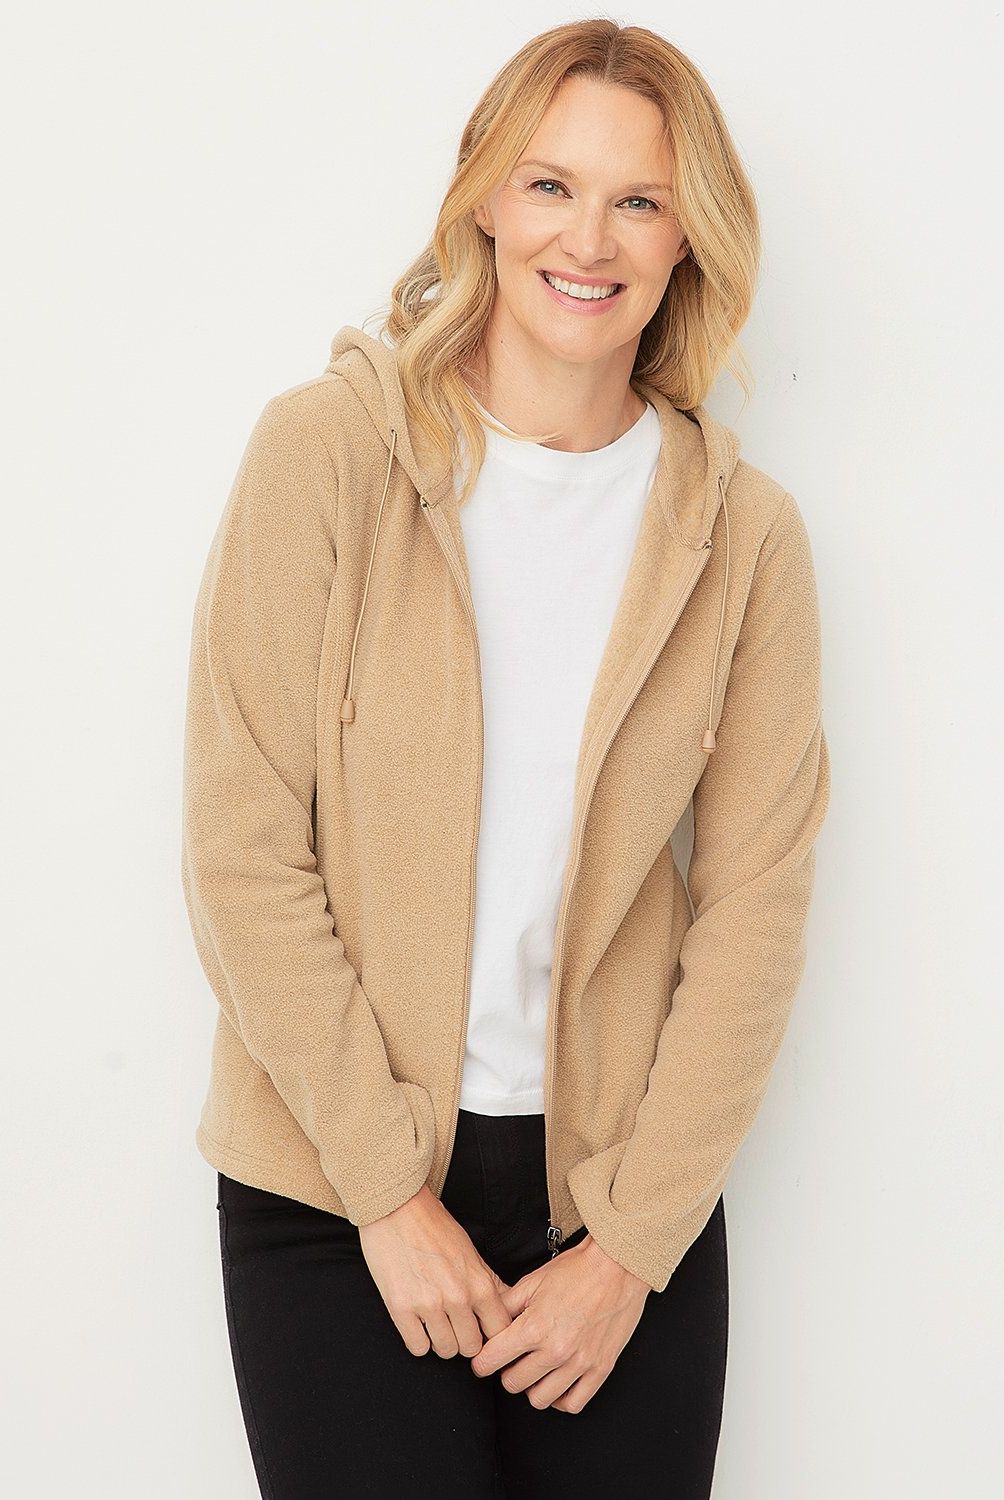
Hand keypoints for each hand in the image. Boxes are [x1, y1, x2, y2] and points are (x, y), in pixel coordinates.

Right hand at [358, 1183, 513, 1357]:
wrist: (396, 1208)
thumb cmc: (433, 1226)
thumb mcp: (470, 1252)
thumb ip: (489, 1282)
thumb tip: (508, 1306)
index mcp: (479, 1282)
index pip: (499, 1331)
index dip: (491, 1334)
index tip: (481, 1330)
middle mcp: (457, 1297)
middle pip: (471, 1347)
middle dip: (464, 1339)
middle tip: (454, 1325)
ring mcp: (428, 1304)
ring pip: (445, 1350)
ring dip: (440, 1340)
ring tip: (434, 1321)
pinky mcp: (401, 1309)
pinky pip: (417, 1348)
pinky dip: (418, 1340)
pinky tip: (417, 1322)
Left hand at [470, 1234, 650, 1412]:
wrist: (616, 1267)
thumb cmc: (576, 1270)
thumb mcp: (531, 1282)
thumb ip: (505, 1306)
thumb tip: (488, 1323)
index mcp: (533, 1327)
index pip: (490, 1361)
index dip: (481, 1361)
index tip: (484, 1360)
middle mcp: (555, 1350)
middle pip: (513, 1383)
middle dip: (507, 1372)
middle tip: (513, 1359)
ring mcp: (579, 1363)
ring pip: (540, 1399)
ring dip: (532, 1386)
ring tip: (536, 1369)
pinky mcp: (600, 1369)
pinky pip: (573, 1404)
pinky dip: (560, 1399)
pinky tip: (557, 1383)